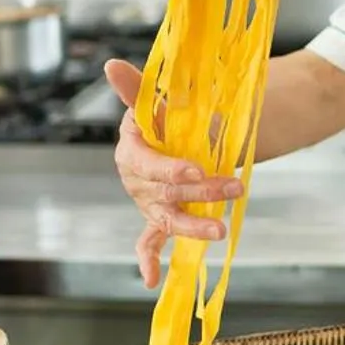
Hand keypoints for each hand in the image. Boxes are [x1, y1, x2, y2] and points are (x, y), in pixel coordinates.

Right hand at [105, 59, 241, 288]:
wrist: (190, 131)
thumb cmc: (174, 114)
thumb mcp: (162, 99)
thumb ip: (137, 87)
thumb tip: (111, 65)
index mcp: (132, 146)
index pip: (146, 162)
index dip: (169, 169)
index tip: (195, 171)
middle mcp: (135, 178)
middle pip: (163, 192)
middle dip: (199, 191)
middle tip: (233, 185)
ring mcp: (147, 201)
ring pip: (166, 217)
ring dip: (192, 224)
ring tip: (220, 229)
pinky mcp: (158, 216)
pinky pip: (149, 241)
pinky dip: (148, 260)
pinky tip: (150, 280)